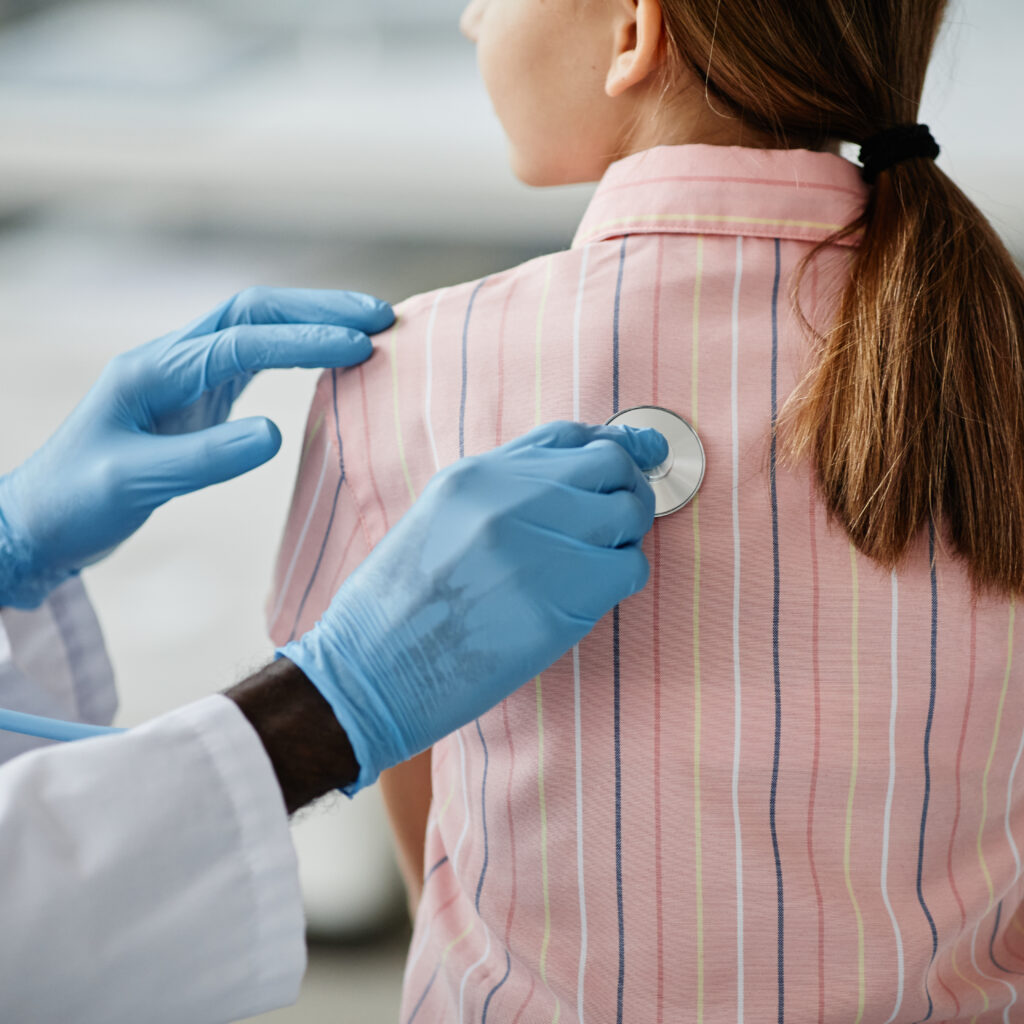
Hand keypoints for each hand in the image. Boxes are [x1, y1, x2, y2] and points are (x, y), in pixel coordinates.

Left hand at [0, 287, 393, 608]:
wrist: (40, 521)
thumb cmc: (77, 502)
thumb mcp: (135, 483)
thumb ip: (204, 458)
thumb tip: (274, 435)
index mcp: (152, 370)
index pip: (242, 341)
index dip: (304, 340)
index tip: (360, 346)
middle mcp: (170, 360)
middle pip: (253, 312)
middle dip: (318, 309)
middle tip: (381, 316)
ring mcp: (184, 377)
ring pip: (255, 329)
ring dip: (311, 322)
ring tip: (367, 328)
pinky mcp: (196, 399)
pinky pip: (253, 360)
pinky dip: (295, 351)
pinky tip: (326, 359)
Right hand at [279, 420, 667, 793]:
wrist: (368, 671)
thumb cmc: (396, 604)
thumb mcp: (436, 517)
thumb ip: (500, 492)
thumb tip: (571, 480)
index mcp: (477, 474)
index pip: (568, 436)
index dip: (612, 444)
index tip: (635, 456)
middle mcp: (510, 499)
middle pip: (610, 466)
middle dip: (627, 489)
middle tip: (618, 522)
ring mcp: (537, 548)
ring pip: (629, 516)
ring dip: (624, 538)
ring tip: (595, 565)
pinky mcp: (558, 604)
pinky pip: (628, 571)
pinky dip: (621, 579)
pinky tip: (589, 597)